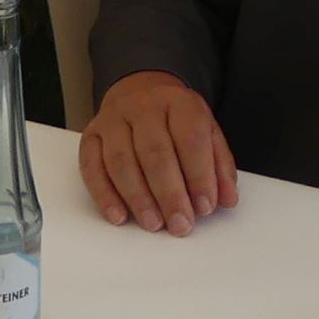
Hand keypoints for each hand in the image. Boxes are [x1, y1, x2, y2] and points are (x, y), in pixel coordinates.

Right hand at [79, 70, 239, 235]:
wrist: (141, 94)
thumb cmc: (177, 122)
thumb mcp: (207, 133)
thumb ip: (219, 166)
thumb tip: (227, 199)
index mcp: (179, 102)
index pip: (190, 139)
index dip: (199, 176)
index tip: (205, 207)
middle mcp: (143, 106)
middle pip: (155, 152)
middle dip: (169, 194)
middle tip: (180, 224)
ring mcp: (113, 119)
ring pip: (121, 160)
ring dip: (138, 198)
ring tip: (154, 224)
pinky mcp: (91, 135)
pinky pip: (92, 167)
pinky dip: (104, 195)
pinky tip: (119, 216)